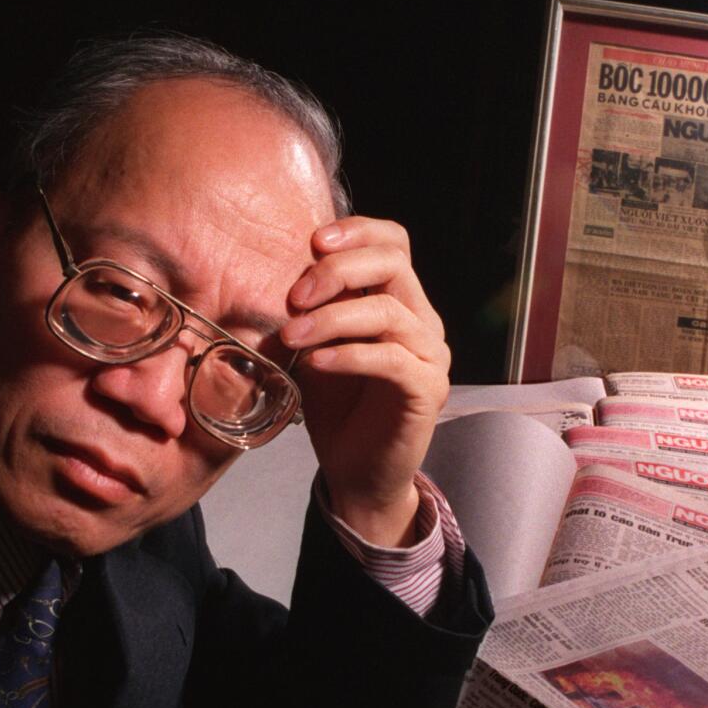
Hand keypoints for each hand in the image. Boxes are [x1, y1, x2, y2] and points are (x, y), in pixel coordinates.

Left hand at [280, 217, 449, 547]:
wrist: (358, 475)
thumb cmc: (336, 409)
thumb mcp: (317, 346)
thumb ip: (314, 309)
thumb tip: (276, 270)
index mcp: (401, 301)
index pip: (394, 242)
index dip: (357, 231)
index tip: (312, 242)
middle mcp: (423, 321)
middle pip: (393, 264)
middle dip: (337, 271)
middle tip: (293, 297)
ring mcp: (431, 355)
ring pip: (387, 312)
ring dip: (331, 318)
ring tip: (292, 336)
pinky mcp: (428, 390)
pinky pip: (391, 360)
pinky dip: (348, 355)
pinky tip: (315, 363)